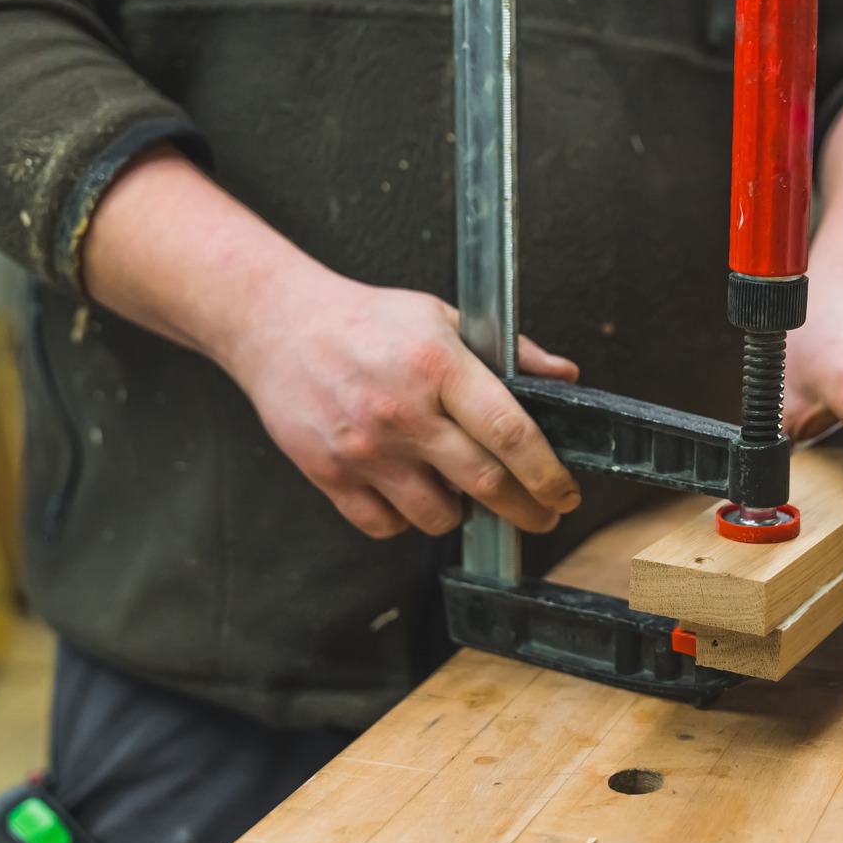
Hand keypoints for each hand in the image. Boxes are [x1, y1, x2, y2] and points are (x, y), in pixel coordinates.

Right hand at [224, 271, 582, 537]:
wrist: (277, 324)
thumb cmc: (366, 321)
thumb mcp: (445, 317)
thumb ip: (511, 350)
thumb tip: (565, 376)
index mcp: (438, 366)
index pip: (510, 432)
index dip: (547, 472)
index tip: (565, 492)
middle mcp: (402, 413)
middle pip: (484, 484)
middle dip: (525, 509)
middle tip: (542, 514)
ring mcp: (364, 449)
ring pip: (437, 516)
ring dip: (462, 513)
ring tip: (462, 490)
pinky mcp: (329, 474)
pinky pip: (385, 525)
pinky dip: (406, 520)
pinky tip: (411, 492)